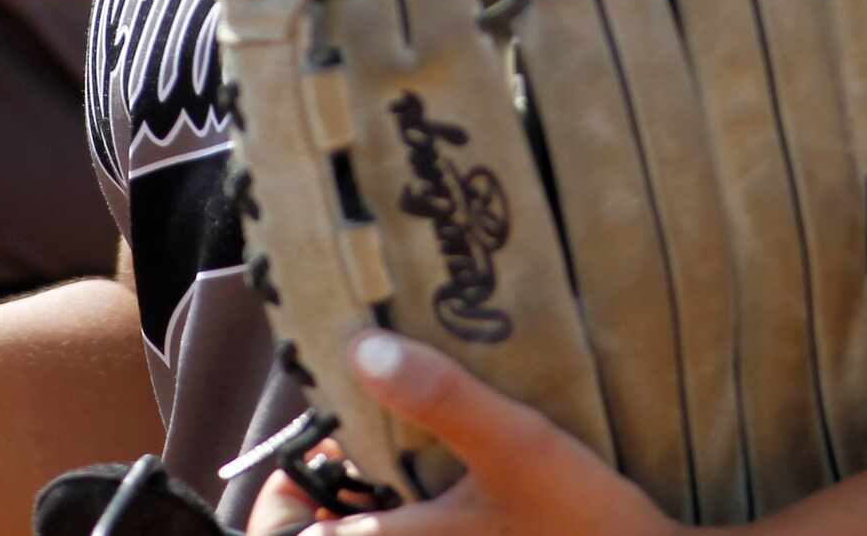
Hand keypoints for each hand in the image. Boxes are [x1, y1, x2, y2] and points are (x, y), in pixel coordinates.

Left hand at [246, 334, 675, 535]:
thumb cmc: (584, 521)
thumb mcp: (514, 442)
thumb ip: (440, 396)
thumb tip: (360, 348)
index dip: (282, 495)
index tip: (307, 446)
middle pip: (333, 535)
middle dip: (325, 494)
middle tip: (348, 438)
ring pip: (378, 533)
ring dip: (372, 497)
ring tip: (395, 441)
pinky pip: (422, 531)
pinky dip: (416, 507)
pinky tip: (446, 468)